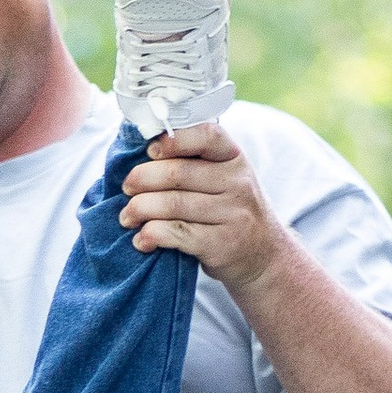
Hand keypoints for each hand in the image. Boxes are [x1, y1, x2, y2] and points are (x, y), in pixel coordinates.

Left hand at [121, 124, 283, 290]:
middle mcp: (238, 183)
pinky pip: (176, 233)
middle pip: (178, 174)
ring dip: (139, 210)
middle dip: (142, 179)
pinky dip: (151, 235)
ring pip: (172, 205)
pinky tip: (142, 239)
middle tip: (127, 188)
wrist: (264, 256)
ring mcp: (233, 215)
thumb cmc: (231, 211)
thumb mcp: (226, 179)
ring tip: (127, 217)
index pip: (206, 136)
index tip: (151, 151)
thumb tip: (142, 154)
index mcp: (235, 158)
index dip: (173, 140)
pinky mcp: (222, 244)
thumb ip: (196, 163)